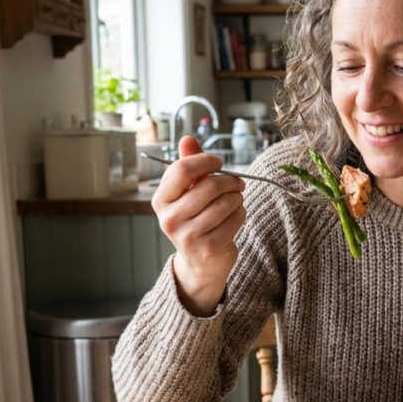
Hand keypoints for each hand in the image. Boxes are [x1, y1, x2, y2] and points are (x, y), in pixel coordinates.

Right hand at [151, 136, 245, 315]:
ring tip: (235, 200)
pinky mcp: (210, 247)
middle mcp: (170, 219)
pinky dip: (240, 213)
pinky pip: (235, 218)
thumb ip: (189, 165)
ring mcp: (189, 235)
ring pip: (224, 202)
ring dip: (237, 197)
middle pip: (208, 185)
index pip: (181, 170)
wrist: (200, 263)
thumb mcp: (187, 193)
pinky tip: (235, 216)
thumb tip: (187, 138)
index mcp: (161, 201)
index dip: (205, 161)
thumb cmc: (195, 220)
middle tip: (238, 182)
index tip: (218, 163)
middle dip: (229, 181)